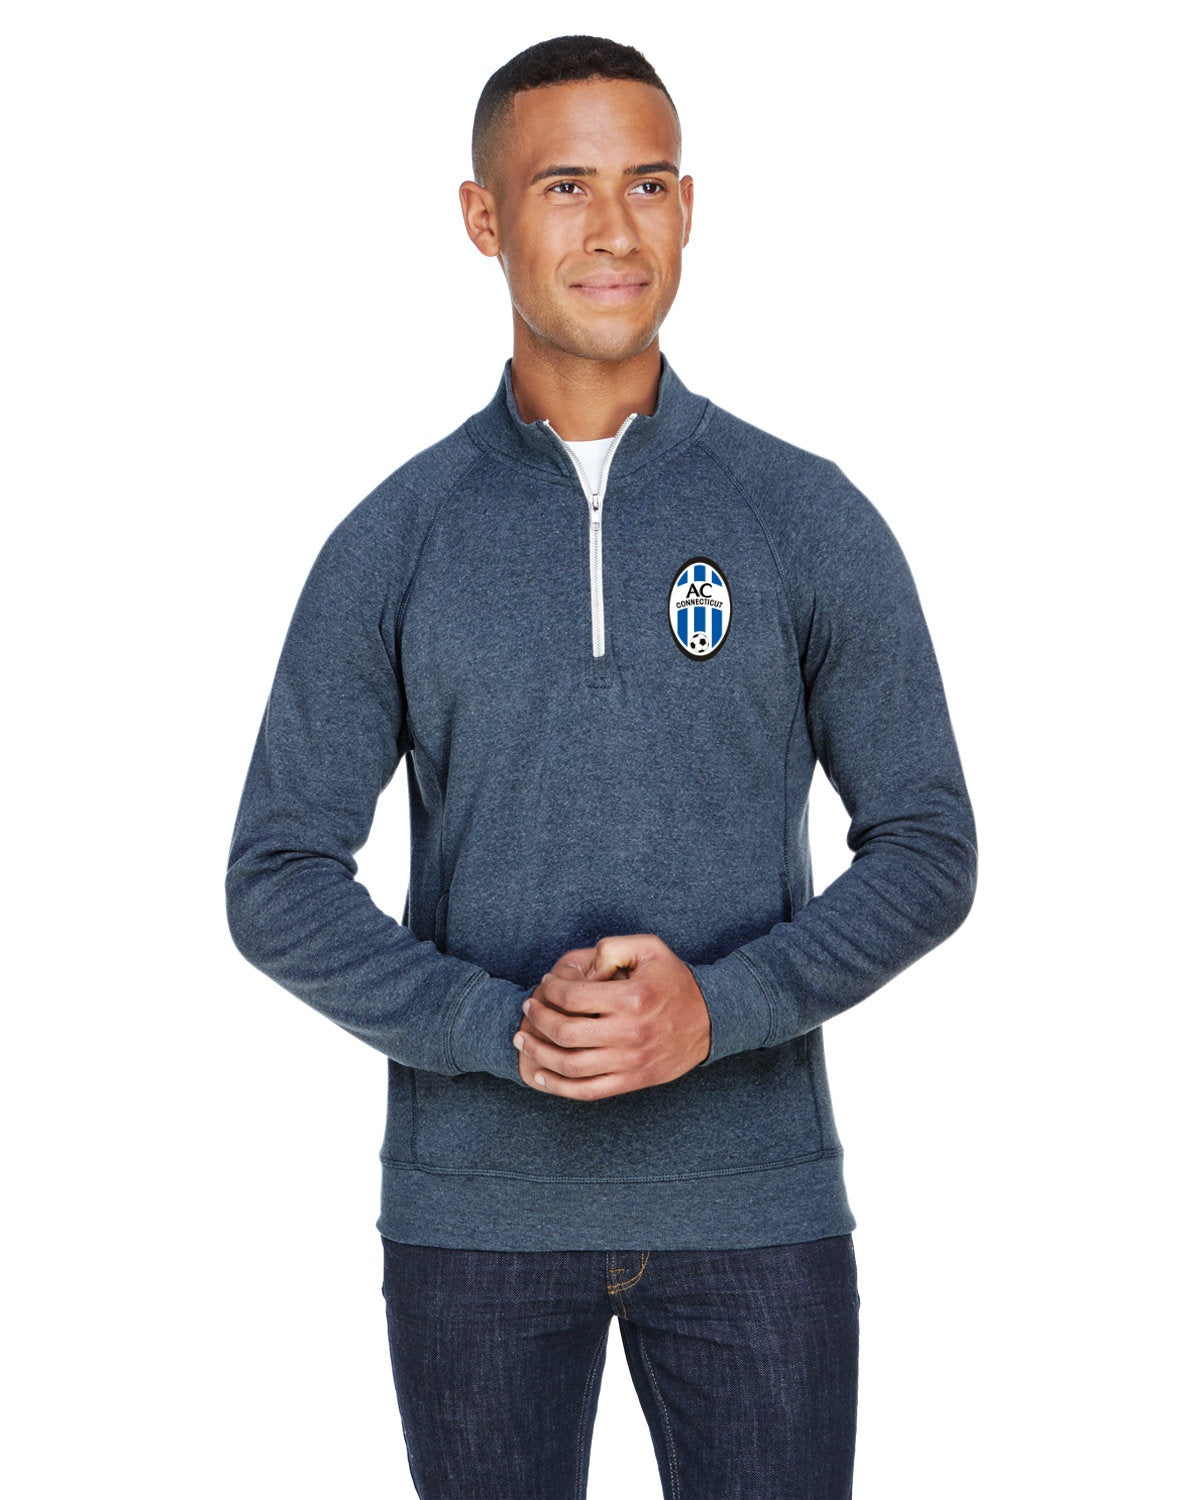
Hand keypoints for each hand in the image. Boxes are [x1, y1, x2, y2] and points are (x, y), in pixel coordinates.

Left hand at [513, 934, 711, 1099]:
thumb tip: (582, 968)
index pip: (573, 996)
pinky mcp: (632, 1081)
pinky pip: (587, 1091)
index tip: (544, 985)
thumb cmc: (675, 980)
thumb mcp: (650, 949)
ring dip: (538, 1052)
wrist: (712, 1019)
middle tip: (527, 1008)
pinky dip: (558, 1087)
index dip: (549, 989)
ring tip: (522, 1038)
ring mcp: (631, 1062)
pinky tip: (540, 1075)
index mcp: (632, 999)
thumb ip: (613, 947)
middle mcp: (630, 1033)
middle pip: (565, 1032)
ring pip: (570, 1066)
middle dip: (537, 1019)